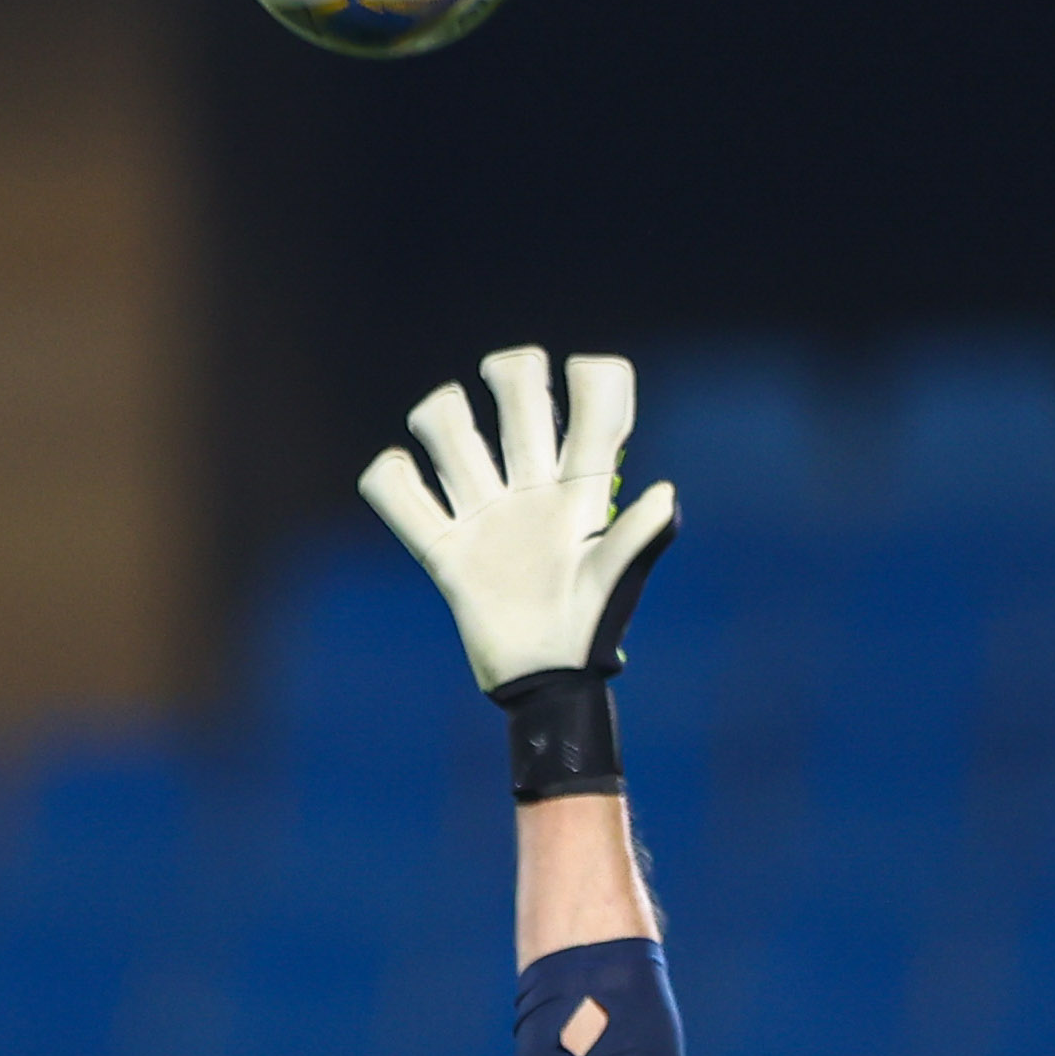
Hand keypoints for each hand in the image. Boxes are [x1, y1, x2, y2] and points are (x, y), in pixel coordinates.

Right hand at [357, 346, 679, 699]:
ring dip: (440, 415)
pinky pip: (398, 497)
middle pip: (518, 394)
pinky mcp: (444, 550)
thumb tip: (665, 494)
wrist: (544, 684)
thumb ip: (636, 539)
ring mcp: (484, 514)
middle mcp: (531, 489)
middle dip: (512, 371)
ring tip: (444, 438)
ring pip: (449, 428)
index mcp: (580, 493)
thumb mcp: (614, 584)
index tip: (580, 374)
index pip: (595, 411)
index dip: (594, 377)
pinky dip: (388, 480)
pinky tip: (402, 485)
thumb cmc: (587, 634)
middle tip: (502, 378)